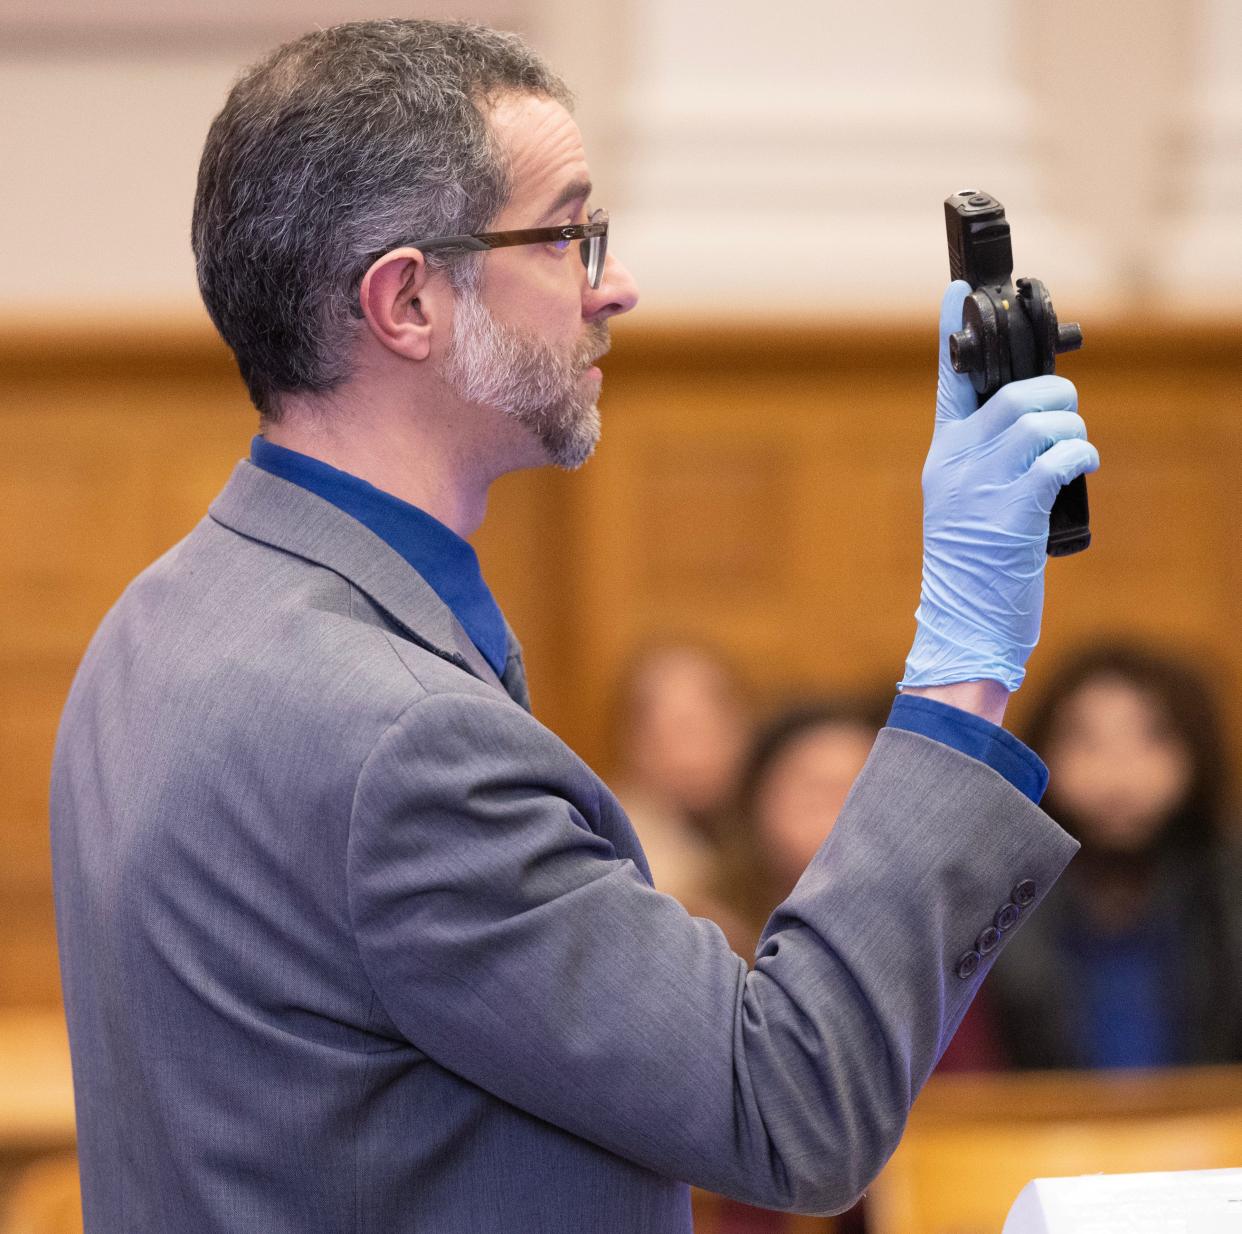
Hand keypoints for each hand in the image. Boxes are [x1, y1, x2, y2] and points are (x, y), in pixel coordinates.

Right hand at [900, 281, 1099, 693]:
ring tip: (1074, 449)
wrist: (963, 623)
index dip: (952, 334)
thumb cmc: (972, 567)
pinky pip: (1058, 457)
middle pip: (1011, 394)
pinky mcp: (1011, 512)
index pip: (947, 382)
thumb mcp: (964, 505)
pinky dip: (1080, 454)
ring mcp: (981, 487)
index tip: (958, 292)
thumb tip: (1032, 423)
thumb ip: (983, 461)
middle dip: (1054, 396)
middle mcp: (956, 464)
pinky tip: (1082, 465)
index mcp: (942, 457)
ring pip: (1037, 420)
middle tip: (1066, 419)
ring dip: (1071, 427)